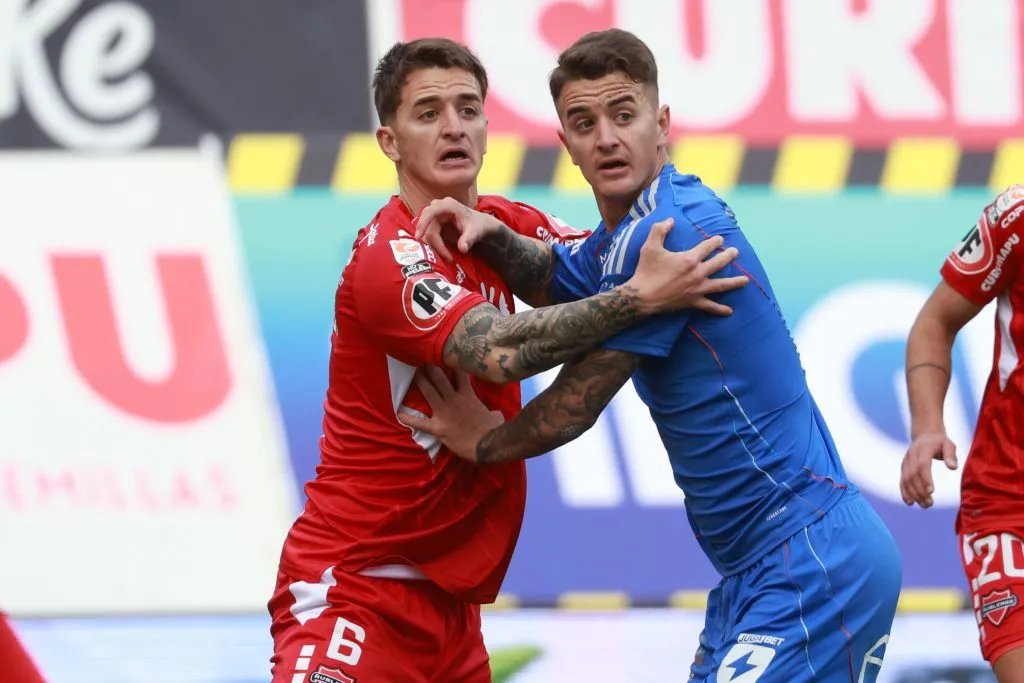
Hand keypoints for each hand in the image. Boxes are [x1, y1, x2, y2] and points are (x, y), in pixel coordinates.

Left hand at [396, 366, 504, 461]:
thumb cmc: (493, 429)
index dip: (452, 363)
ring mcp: (444, 412)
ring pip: (429, 392)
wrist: (487, 444)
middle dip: (430, 368)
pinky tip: (399, 414)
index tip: (445, 355)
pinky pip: (420, 422)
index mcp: (468, 395)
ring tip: (413, 373)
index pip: (460, 374)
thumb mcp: (495, 416)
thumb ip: (491, 411)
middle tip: (422, 360)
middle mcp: (454, 399)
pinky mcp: (438, 427)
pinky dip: (409, 419)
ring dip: (420, 382)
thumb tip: (494, 414)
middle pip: (440, 378)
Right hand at [414, 197, 502, 260]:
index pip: (430, 212)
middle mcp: (439, 207)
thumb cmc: (477, 225)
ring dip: (434, 245)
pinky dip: (434, 244)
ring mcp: (435, 214)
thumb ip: (468, 239)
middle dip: (433, 241)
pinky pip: (428, 234)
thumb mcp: (475, 232)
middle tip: (445, 256)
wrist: (480, 225)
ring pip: (426, 230)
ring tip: (448, 256)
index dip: (423, 223)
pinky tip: (443, 252)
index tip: (419, 236)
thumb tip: (462, 249)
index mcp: (448, 205)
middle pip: (427, 224)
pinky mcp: (434, 222)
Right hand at [625, 218, 749, 314]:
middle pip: (719, 263)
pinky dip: (720, 309)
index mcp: (689, 259)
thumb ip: (660, 230)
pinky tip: (729, 311)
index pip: (708, 247)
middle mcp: (698, 273)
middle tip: (735, 252)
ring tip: (745, 280)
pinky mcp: (693, 302)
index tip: (720, 240)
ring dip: (735, 282)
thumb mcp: (650, 246)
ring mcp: (698, 289)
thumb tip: (671, 220)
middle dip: (729, 256)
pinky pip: (710, 307)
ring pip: (721, 285)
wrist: (642, 296)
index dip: (716, 242)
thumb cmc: (646, 271)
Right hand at [900, 431, 957, 507]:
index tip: (931, 492)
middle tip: (930, 504)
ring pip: (906, 480)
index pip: (922, 465)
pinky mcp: (903, 468)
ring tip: (924, 505)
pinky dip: (904, 492)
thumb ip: (951, 455)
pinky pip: (902, 481)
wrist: (924, 435)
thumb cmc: (940, 442)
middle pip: (912, 475)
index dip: (925, 478)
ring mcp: (905, 462)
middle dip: (920, 490)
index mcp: (922, 449)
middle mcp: (911, 456)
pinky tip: (910, 502)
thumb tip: (953, 467)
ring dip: (913, 494)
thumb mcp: (949, 444)